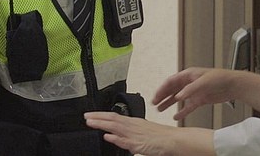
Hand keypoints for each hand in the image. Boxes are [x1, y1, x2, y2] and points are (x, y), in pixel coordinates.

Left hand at [84, 112, 213, 155]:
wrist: (175, 140)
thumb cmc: (161, 138)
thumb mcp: (141, 134)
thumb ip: (127, 136)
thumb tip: (113, 137)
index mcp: (134, 122)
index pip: (114, 117)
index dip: (100, 116)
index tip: (90, 115)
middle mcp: (133, 126)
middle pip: (112, 119)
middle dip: (98, 118)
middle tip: (85, 116)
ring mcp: (136, 134)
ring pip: (116, 127)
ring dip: (102, 124)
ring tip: (90, 123)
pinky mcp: (140, 144)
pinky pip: (126, 141)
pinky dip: (116, 138)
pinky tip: (108, 137)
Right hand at [152, 67, 238, 120]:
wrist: (233, 85)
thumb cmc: (220, 77)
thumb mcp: (203, 81)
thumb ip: (190, 89)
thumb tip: (178, 95)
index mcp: (188, 75)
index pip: (171, 81)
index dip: (162, 89)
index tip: (156, 96)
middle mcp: (189, 83)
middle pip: (172, 90)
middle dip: (162, 96)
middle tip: (154, 103)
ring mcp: (194, 92)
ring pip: (177, 98)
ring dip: (169, 103)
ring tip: (160, 109)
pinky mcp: (200, 99)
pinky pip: (188, 106)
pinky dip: (182, 111)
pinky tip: (176, 116)